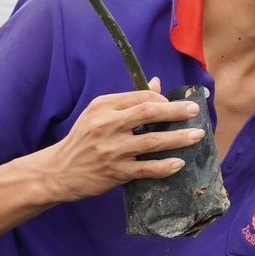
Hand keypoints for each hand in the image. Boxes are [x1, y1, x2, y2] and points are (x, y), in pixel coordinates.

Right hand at [38, 79, 203, 202]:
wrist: (57, 172)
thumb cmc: (83, 140)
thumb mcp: (98, 114)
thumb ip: (128, 101)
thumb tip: (158, 83)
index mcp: (103, 107)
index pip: (141, 97)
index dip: (163, 99)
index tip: (177, 104)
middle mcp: (107, 126)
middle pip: (149, 113)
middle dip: (176, 111)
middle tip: (195, 111)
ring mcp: (111, 150)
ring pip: (152, 141)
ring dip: (179, 138)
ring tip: (197, 136)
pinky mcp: (114, 172)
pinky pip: (146, 169)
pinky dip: (164, 166)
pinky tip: (179, 163)